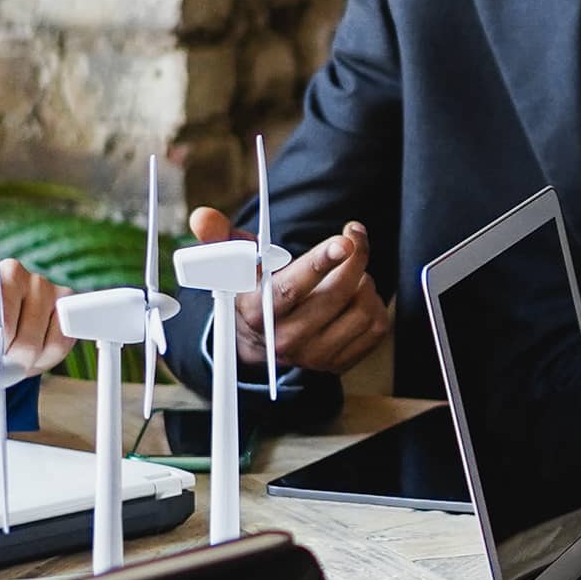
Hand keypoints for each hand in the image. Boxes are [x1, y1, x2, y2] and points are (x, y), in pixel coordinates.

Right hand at [193, 210, 388, 372]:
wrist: (259, 342)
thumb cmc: (251, 292)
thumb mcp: (232, 265)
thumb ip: (219, 238)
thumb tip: (203, 217)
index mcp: (257, 313)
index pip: (292, 288)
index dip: (320, 262)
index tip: (344, 241)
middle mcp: (286, 340)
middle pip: (336, 294)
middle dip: (354, 257)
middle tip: (353, 237)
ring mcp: (315, 356)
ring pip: (363, 308)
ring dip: (364, 280)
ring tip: (348, 272)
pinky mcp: (341, 362)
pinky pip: (376, 326)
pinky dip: (374, 303)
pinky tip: (357, 295)